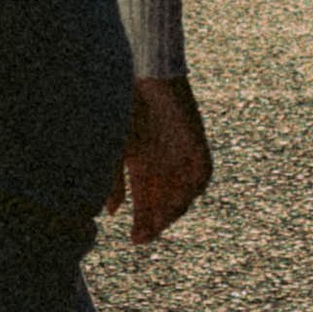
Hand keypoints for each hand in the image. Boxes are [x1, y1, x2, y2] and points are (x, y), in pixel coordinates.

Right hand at [107, 72, 211, 246]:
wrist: (141, 71)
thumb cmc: (121, 106)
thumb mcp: (113, 148)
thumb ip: (113, 178)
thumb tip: (110, 212)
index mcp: (142, 164)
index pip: (146, 202)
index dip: (143, 222)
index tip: (135, 240)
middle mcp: (164, 162)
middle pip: (165, 201)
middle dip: (156, 221)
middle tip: (146, 235)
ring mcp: (181, 152)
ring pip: (185, 191)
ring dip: (175, 207)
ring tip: (162, 220)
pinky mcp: (196, 140)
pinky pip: (202, 172)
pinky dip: (194, 186)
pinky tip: (183, 198)